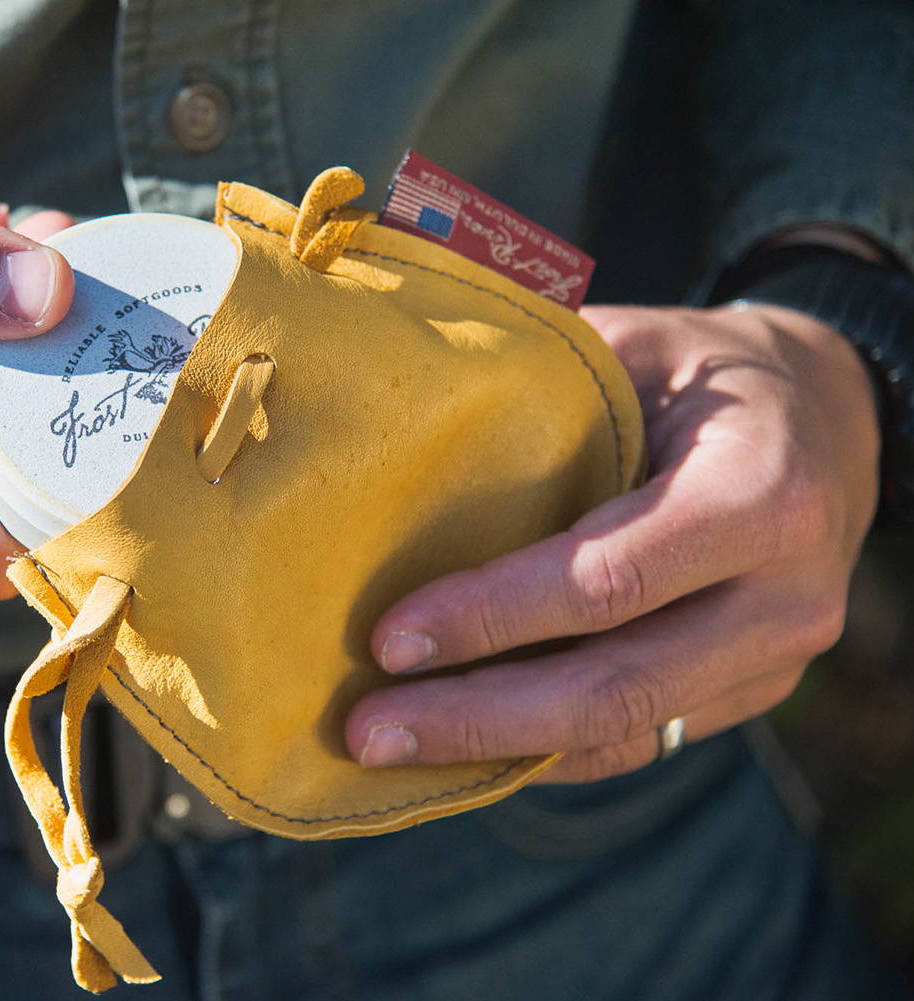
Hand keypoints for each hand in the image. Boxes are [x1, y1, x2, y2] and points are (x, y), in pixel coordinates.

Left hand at [346, 303, 880, 781]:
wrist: (828, 416)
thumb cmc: (705, 370)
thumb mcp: (639, 345)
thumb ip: (543, 389)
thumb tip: (396, 431)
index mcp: (760, 493)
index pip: (611, 579)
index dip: (495, 617)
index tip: (390, 641)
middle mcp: (783, 596)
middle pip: (616, 686)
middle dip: (479, 717)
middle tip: (367, 732)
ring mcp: (774, 659)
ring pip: (625, 730)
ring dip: (500, 750)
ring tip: (392, 750)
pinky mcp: (751, 693)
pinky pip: (639, 740)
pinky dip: (545, 752)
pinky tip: (461, 749)